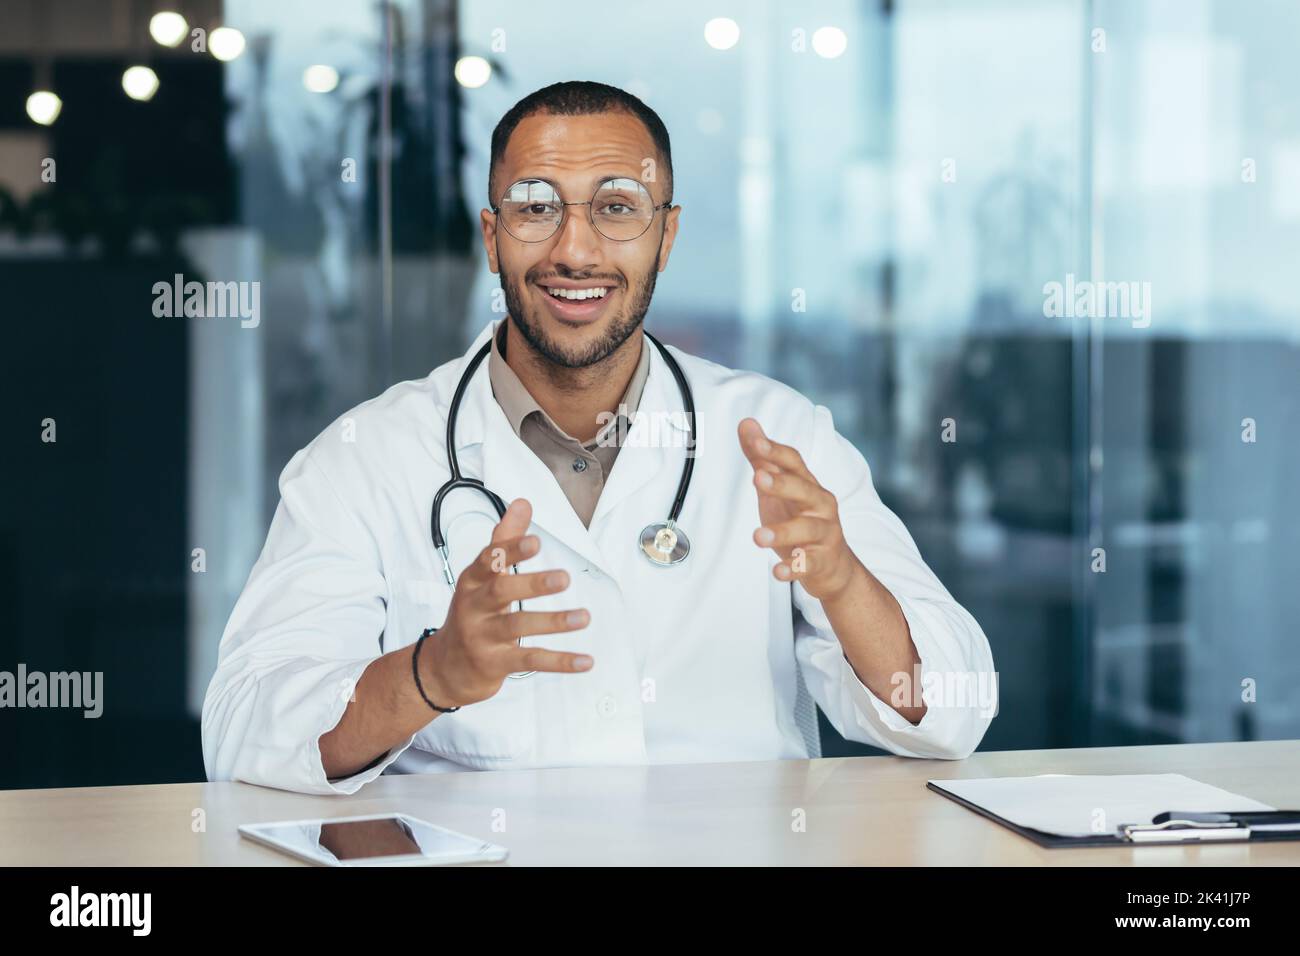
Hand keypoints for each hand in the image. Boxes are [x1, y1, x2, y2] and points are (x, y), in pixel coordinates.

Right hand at [419, 498, 591, 707]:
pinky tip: (585, 660)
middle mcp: (474, 607)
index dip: (511, 550)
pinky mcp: (495, 664)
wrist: (446, 668)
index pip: (488, 561)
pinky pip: (530, 660)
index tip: (535, 541)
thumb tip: (522, 503)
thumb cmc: (471, 613)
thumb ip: (504, 539)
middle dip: (532, 584)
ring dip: (553, 622)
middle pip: (500, 592)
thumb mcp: (481, 577)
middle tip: (564, 578)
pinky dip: (559, 662)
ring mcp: (483, 637)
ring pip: (518, 627)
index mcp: (472, 581)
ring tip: (583, 617)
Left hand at [738, 417, 859, 601]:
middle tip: (757, 477)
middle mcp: (820, 505)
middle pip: (804, 490)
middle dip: (782, 483)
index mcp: (808, 484)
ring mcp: (824, 534)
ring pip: (806, 529)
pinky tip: (777, 572)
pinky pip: (807, 564)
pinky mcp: (822, 561)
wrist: (834, 567)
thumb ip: (763, 458)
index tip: (754, 440)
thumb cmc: (802, 521)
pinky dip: (793, 568)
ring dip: (782, 531)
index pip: (794, 462)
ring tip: (758, 537)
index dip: (775, 450)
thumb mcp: (781, 490)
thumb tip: (746, 423)